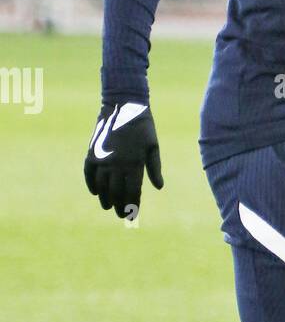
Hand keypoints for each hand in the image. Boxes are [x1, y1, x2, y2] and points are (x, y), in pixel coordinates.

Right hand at [84, 101, 163, 219]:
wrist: (123, 104)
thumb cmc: (143, 126)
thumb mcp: (153, 146)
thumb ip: (154, 168)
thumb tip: (158, 187)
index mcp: (134, 163)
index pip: (132, 193)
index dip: (132, 206)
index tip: (132, 216)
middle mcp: (117, 164)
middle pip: (116, 193)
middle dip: (119, 207)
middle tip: (120, 215)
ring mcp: (103, 158)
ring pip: (101, 186)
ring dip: (104, 199)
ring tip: (108, 206)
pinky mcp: (92, 152)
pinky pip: (89, 173)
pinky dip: (91, 184)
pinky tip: (95, 192)